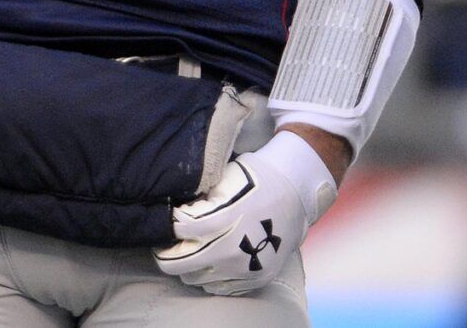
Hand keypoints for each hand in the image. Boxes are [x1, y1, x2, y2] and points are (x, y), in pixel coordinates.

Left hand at [153, 129, 336, 295]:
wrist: (298, 193)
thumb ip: (200, 196)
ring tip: (192, 250)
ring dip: (189, 265)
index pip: (178, 232)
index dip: (168, 226)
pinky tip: (212, 261)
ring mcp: (244, 269)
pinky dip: (209, 276)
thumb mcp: (226, 177)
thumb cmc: (259, 178)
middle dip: (168, 253)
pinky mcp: (255, 279)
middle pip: (179, 265)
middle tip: (168, 244)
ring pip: (195, 279)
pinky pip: (218, 288)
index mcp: (221, 220)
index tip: (169, 220)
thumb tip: (175, 208)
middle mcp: (230, 250)